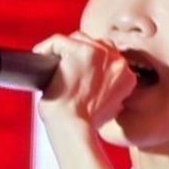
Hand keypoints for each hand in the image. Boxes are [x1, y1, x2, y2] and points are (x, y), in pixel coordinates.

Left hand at [34, 32, 144, 163]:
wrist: (74, 129)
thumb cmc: (86, 124)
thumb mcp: (111, 107)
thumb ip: (110, 89)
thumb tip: (98, 83)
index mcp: (126, 75)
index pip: (108, 56)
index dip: (91, 63)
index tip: (79, 72)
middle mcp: (116, 61)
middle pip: (94, 44)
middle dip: (79, 54)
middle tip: (65, 70)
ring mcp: (97, 54)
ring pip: (77, 39)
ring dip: (64, 52)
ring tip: (55, 69)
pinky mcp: (77, 50)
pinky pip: (56, 41)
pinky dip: (45, 49)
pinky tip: (42, 62)